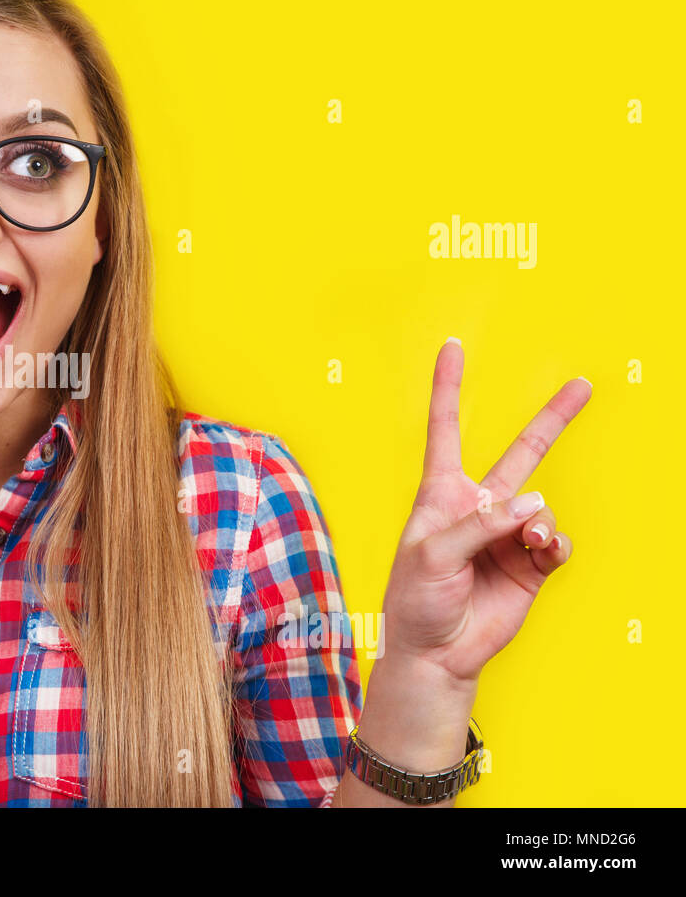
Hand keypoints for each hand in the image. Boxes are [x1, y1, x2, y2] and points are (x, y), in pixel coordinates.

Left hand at [382, 339, 591, 686]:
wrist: (435, 652)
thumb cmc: (415, 599)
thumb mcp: (431, 555)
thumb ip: (479, 525)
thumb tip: (534, 505)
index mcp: (441, 494)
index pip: (446, 430)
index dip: (449, 388)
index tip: (452, 346)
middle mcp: (478, 507)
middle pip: (521, 453)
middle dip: (552, 420)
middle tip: (583, 384)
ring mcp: (508, 534)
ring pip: (542, 508)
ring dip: (538, 523)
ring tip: (526, 544)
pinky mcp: (532, 564)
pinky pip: (556, 541)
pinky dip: (553, 545)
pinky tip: (542, 553)